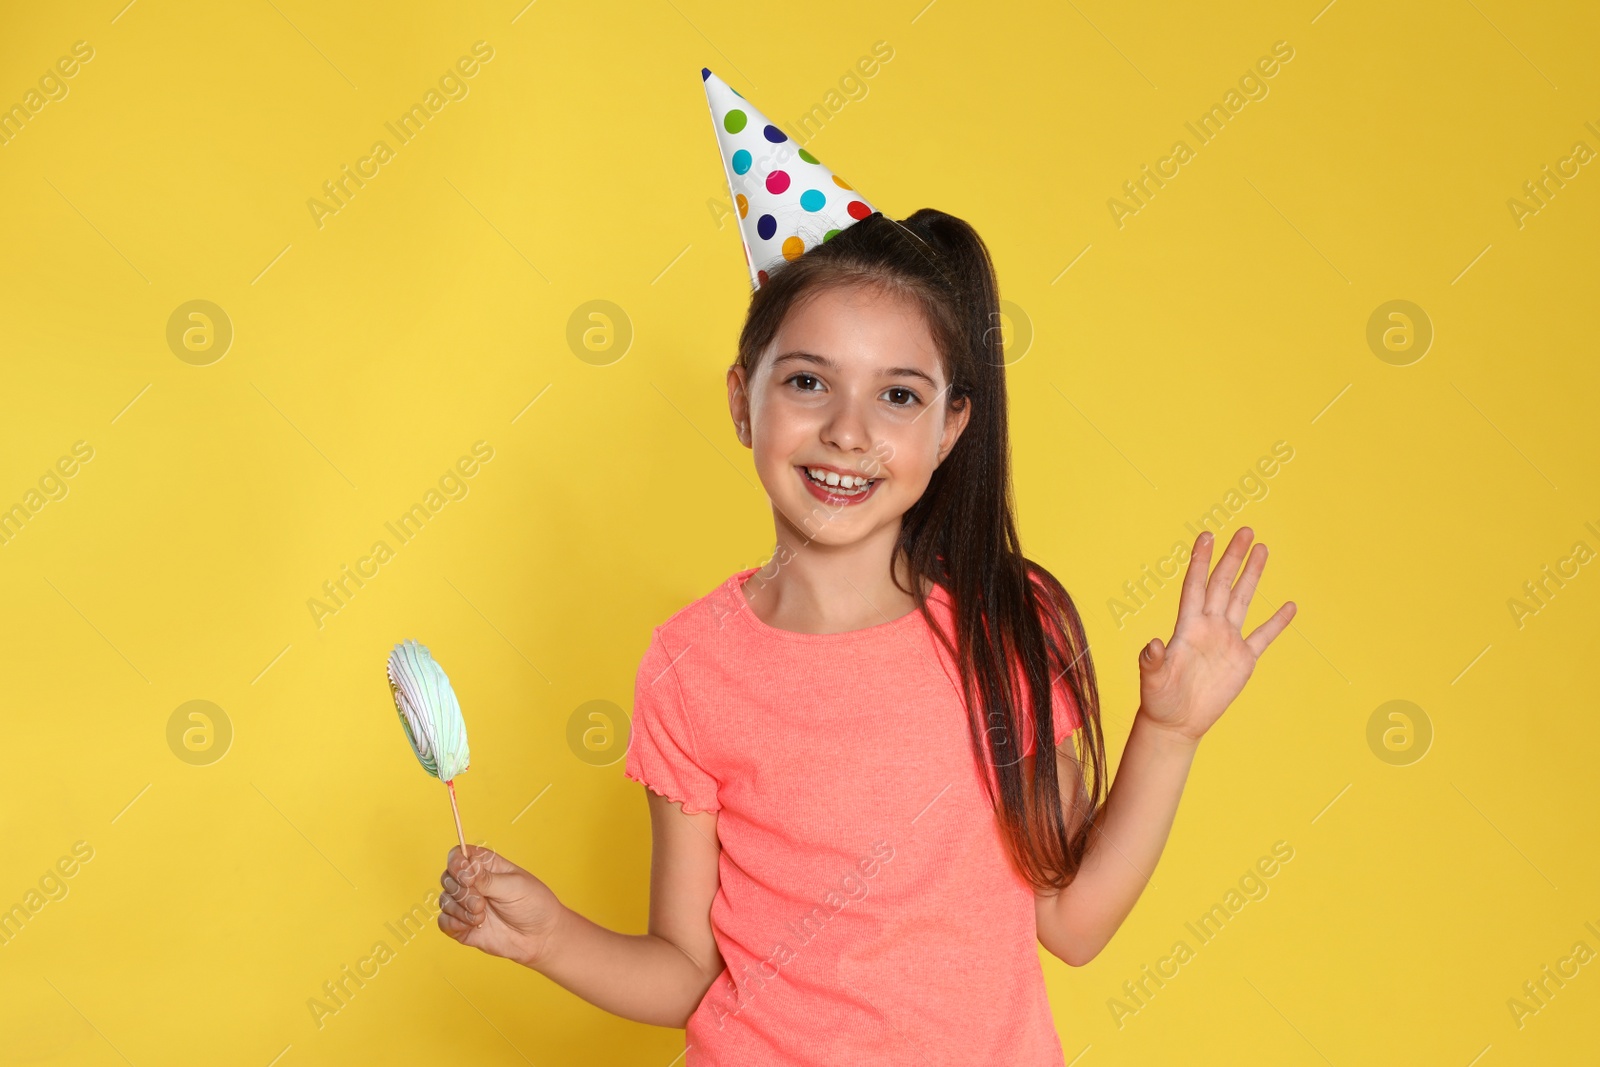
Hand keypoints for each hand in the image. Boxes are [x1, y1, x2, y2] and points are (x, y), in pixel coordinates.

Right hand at [438, 844, 563, 968]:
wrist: (541, 937)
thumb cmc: (534, 905)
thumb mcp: (514, 887)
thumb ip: (488, 879)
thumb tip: (468, 866)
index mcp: (486, 867)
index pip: (459, 855)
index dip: (456, 863)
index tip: (467, 876)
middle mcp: (473, 884)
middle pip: (448, 878)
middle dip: (460, 891)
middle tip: (480, 903)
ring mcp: (467, 905)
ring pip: (445, 900)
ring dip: (459, 909)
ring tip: (480, 916)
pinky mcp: (463, 926)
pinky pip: (444, 922)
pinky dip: (453, 924)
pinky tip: (472, 926)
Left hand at [1137, 527, 1295, 742]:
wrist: (1176, 721)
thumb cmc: (1159, 698)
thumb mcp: (1152, 679)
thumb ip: (1152, 660)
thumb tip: (1152, 644)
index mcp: (1187, 627)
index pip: (1195, 585)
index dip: (1200, 561)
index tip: (1207, 535)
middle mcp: (1208, 626)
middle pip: (1222, 584)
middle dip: (1233, 557)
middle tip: (1245, 530)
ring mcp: (1227, 640)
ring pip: (1242, 600)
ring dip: (1252, 575)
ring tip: (1262, 549)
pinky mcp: (1243, 660)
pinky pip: (1263, 636)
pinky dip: (1277, 622)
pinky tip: (1289, 606)